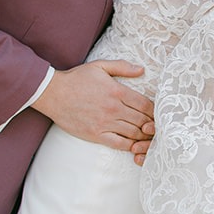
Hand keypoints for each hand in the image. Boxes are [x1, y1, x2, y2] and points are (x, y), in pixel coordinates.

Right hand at [31, 60, 153, 150]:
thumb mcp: (99, 66)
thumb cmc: (76, 78)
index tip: (159, 114)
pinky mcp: (96, 134)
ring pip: (133, 133)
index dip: (155, 111)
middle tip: (158, 128)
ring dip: (144, 137)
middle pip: (142, 120)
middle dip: (153, 125)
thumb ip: (122, 67)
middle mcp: (114, 108)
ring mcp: (105, 123)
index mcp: (117, 91)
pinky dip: (130, 146)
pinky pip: (119, 144)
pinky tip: (135, 146)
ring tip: (149, 137)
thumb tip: (142, 70)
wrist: (53, 93)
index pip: (145, 105)